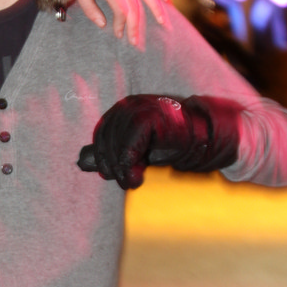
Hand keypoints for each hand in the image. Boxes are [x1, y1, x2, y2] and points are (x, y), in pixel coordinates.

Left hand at [77, 0, 170, 45]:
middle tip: (136, 43)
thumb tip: (103, 24)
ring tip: (165, 24)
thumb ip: (90, 9)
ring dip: (158, 10)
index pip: (122, 10)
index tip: (118, 35)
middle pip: (136, 6)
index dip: (121, 25)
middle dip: (136, 25)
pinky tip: (168, 3)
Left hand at [77, 94, 240, 188]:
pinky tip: (136, 177)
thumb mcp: (137, 151)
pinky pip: (128, 143)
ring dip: (120, 168)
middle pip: (105, 138)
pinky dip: (128, 163)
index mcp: (123, 108)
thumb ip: (112, 153)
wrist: (206, 139)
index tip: (110, 175)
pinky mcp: (149, 117)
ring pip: (115, 143)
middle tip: (125, 181)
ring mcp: (139, 107)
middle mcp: (129, 104)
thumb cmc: (172, 144)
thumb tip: (81, 161)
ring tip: (132, 182)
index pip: (101, 133)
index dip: (103, 158)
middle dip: (111, 165)